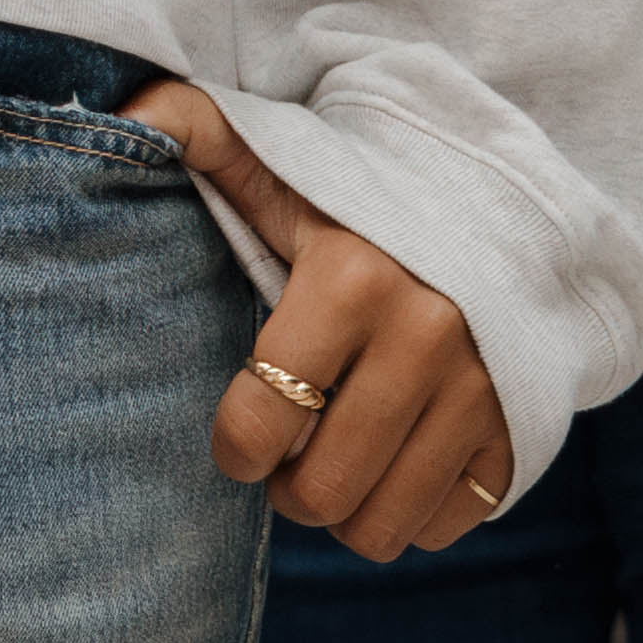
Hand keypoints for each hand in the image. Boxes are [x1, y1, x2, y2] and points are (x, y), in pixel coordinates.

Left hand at [135, 84, 509, 561]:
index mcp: (352, 280)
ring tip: (334, 463)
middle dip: (285, 491)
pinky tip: (394, 466)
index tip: (238, 435)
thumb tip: (122, 115)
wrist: (507, 210)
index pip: (259, 420)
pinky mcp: (520, 428)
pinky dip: (410, 515)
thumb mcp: (284, 160)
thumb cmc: (363, 200)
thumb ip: (198, 132)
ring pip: (380, 526)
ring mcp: (482, 391)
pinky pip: (445, 526)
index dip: (234, 447)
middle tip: (285, 457)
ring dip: (343, 512)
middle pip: (320, 491)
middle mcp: (426, 339)